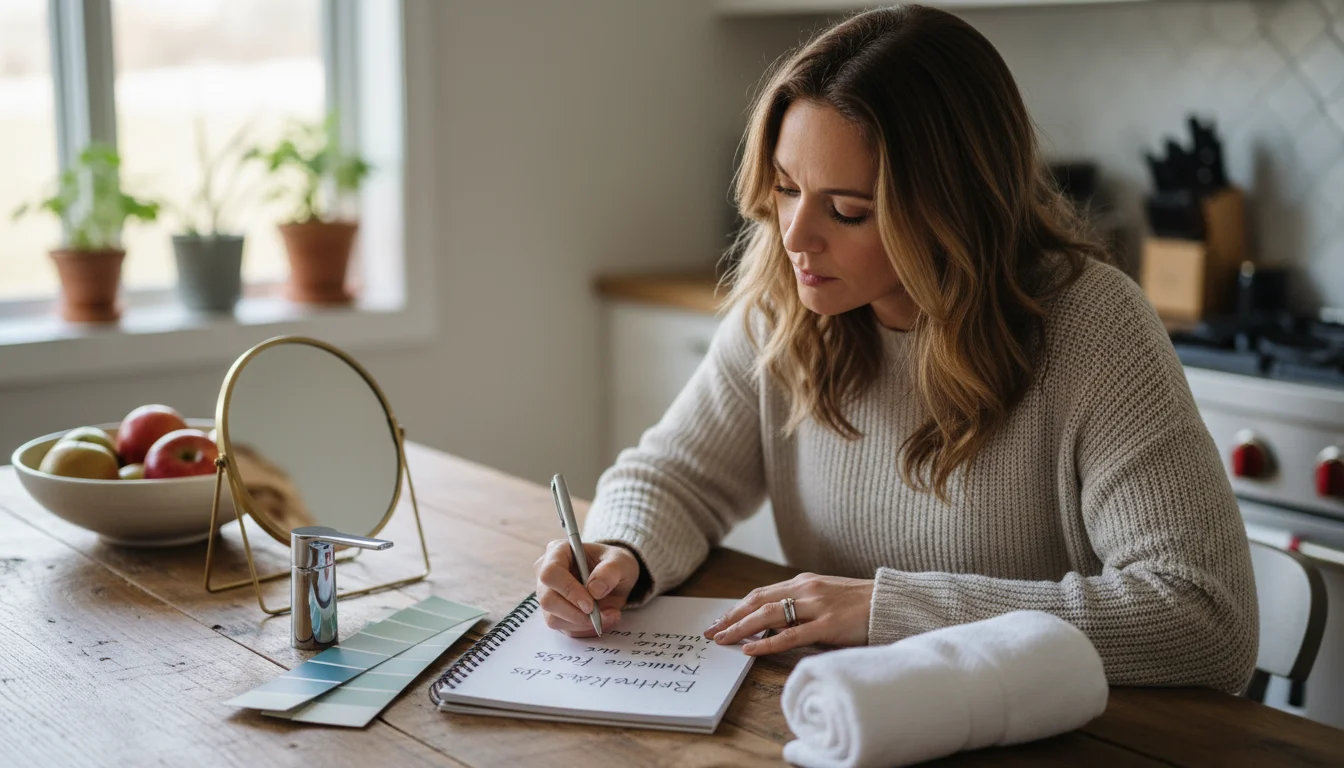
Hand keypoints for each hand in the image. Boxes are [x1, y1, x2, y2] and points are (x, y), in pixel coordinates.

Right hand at [534, 540, 640, 637]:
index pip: (550, 573)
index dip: (568, 590)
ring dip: (583, 624)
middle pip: (548, 600)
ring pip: (554, 619)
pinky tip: (603, 619)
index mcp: (558, 552)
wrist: (615, 578)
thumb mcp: (621, 561)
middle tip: (599, 615)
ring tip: (609, 615)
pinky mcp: (556, 614)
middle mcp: (546, 573)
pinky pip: (565, 629)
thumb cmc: (614, 564)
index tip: (590, 604)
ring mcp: (549, 595)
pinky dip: (586, 630)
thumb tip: (594, 589)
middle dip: (575, 613)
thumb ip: (610, 571)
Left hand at [703, 572, 873, 655]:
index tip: (720, 620)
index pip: (761, 594)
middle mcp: (806, 590)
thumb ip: (800, 607)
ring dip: (740, 628)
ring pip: (768, 615)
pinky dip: (767, 642)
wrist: (891, 603)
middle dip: (731, 617)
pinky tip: (750, 649)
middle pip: (757, 601)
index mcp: (804, 582)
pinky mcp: (828, 625)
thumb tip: (772, 623)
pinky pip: (790, 635)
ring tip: (722, 640)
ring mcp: (816, 606)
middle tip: (711, 632)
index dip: (738, 607)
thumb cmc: (859, 605)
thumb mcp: (825, 598)